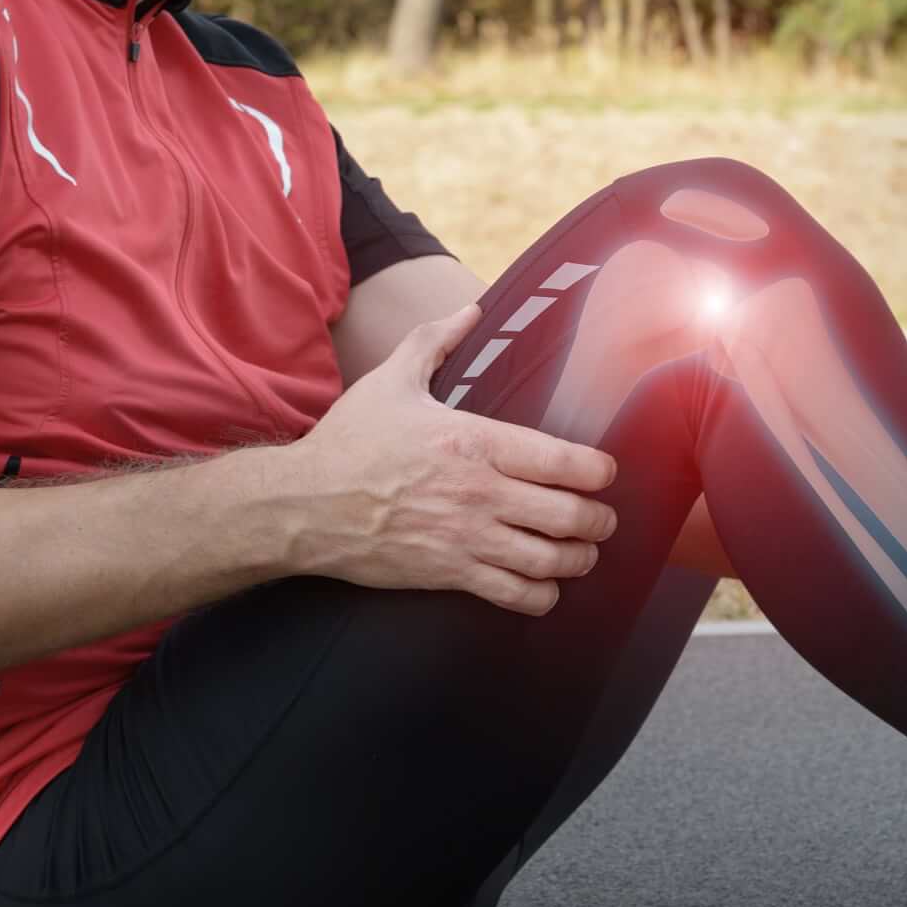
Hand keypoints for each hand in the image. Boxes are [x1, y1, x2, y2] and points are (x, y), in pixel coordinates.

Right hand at [284, 302, 619, 615]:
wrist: (302, 505)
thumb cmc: (350, 442)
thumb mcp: (392, 380)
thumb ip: (435, 341)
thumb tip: (471, 309)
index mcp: (474, 441)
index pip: (564, 461)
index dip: (599, 471)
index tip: (605, 472)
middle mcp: (479, 492)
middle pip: (571, 515)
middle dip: (599, 520)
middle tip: (602, 519)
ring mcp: (466, 537)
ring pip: (550, 560)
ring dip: (578, 559)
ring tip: (582, 552)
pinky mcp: (449, 573)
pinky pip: (514, 595)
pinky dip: (541, 596)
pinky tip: (544, 587)